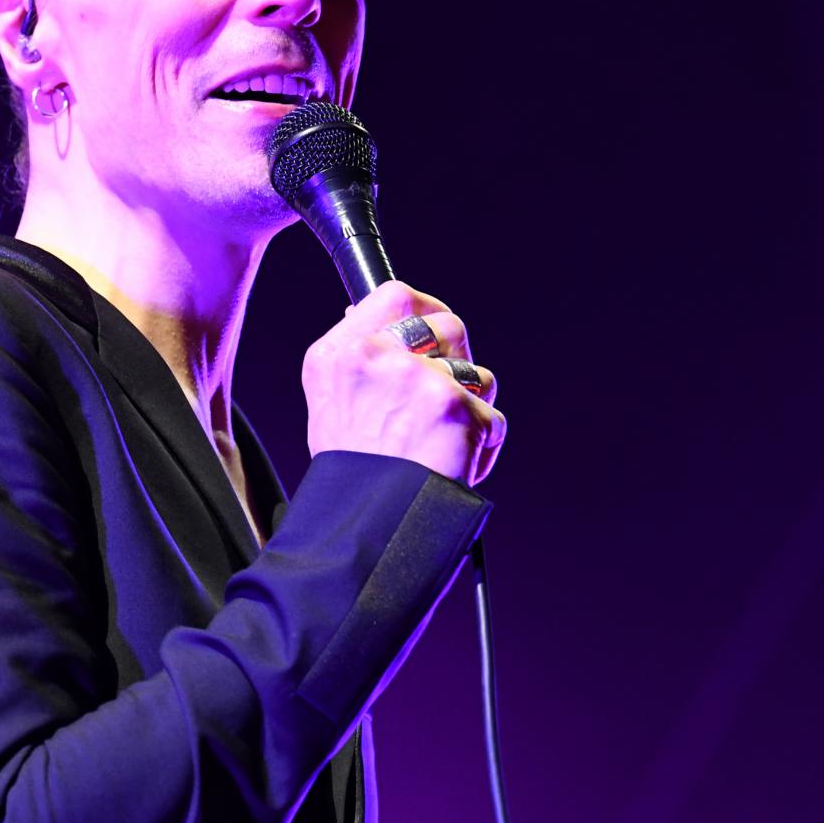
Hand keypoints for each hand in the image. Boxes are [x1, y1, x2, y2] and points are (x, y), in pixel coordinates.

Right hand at [302, 280, 506, 485]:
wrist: (368, 526)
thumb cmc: (353, 473)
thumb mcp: (332, 404)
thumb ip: (361, 359)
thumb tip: (392, 317)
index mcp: (337, 355)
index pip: (394, 295)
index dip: (425, 308)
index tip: (435, 328)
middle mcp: (375, 357)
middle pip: (448, 325)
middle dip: (460, 358)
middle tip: (450, 395)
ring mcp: (417, 378)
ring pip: (477, 374)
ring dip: (472, 408)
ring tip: (442, 446)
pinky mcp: (454, 407)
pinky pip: (491, 418)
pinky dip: (482, 446)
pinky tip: (453, 468)